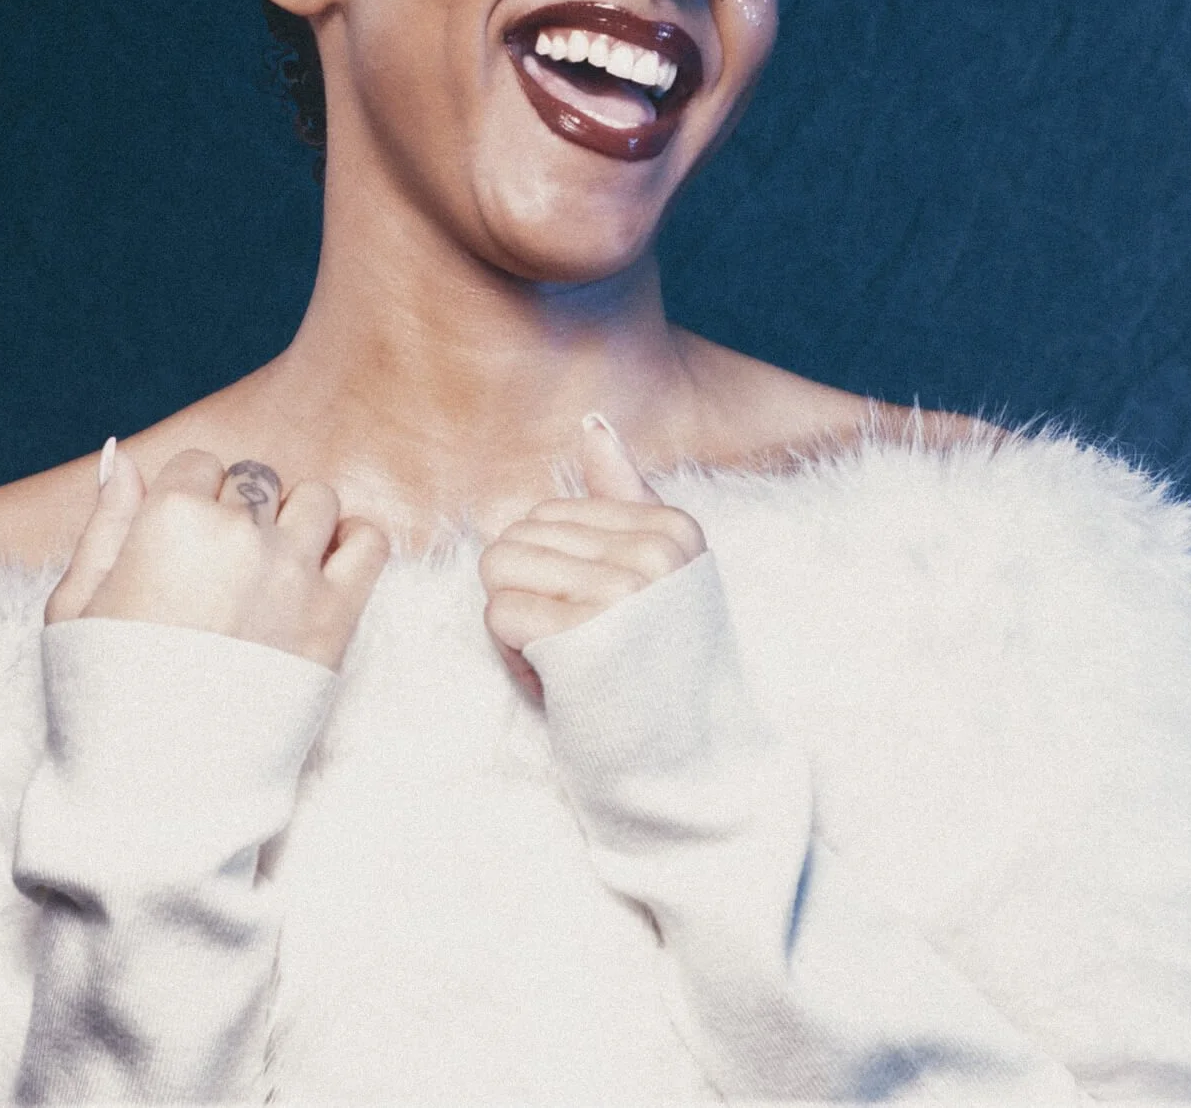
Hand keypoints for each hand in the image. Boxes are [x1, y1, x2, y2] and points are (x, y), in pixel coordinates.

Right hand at [45, 441, 389, 671]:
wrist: (159, 792)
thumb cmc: (104, 700)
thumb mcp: (76, 605)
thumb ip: (105, 522)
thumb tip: (121, 459)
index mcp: (170, 520)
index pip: (198, 466)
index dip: (187, 502)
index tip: (181, 548)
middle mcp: (238, 535)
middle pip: (254, 480)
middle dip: (237, 513)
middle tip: (219, 574)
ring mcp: (294, 573)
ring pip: (314, 501)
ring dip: (294, 522)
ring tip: (269, 572)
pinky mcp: (336, 617)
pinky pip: (367, 542)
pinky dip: (351, 543)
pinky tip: (323, 569)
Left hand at [481, 415, 708, 701]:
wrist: (692, 770)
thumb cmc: (662, 672)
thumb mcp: (659, 573)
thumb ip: (624, 494)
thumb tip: (592, 421)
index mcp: (673, 528)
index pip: (549, 513)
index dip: (555, 573)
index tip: (600, 621)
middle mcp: (652, 551)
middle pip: (518, 538)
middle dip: (531, 598)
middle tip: (579, 648)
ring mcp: (619, 591)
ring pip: (499, 570)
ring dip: (518, 627)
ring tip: (568, 662)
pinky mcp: (580, 636)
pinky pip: (498, 614)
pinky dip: (514, 657)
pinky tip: (558, 683)